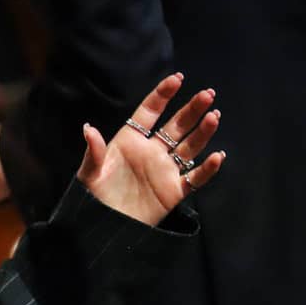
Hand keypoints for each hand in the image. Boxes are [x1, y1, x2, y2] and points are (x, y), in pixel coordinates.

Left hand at [78, 73, 224, 225]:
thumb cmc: (92, 196)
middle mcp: (150, 151)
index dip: (163, 95)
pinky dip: (208, 169)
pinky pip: (195, 178)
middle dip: (192, 110)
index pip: (149, 113)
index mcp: (130, 141)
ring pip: (190, 147)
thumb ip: (94, 151)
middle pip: (176, 126)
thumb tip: (88, 128)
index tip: (177, 79)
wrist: (102, 225)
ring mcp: (164, 170)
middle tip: (208, 94)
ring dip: (203, 132)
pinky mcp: (173, 191)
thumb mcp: (89, 173)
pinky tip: (217, 156)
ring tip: (214, 116)